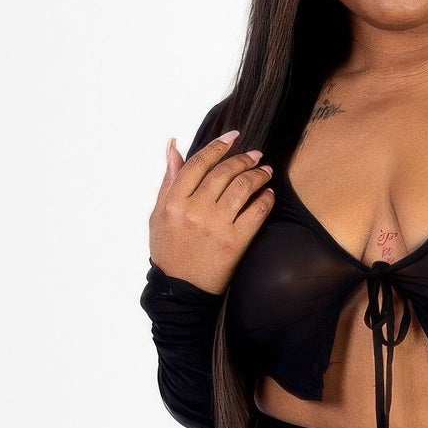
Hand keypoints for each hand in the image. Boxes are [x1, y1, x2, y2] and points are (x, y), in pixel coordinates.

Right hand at [148, 127, 274, 292]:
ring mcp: (217, 226)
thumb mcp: (159, 214)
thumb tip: (174, 146)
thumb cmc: (169, 251)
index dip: (218, 146)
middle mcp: (196, 211)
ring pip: (242, 188)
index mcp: (174, 202)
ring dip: (258, 175)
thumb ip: (168, 180)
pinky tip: (268, 193)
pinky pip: (256, 213)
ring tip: (265, 170)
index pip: (199, 164)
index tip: (233, 137)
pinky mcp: (235, 243)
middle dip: (243, 159)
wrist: (180, 290)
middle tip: (255, 155)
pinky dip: (265, 199)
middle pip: (223, 173)